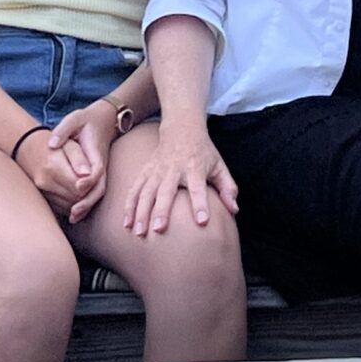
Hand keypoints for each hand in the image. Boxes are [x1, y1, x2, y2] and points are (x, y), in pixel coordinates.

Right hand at [12, 129, 100, 219]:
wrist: (29, 148)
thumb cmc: (55, 146)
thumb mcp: (69, 145)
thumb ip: (79, 159)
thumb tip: (88, 174)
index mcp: (53, 166)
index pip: (80, 186)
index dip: (91, 184)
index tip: (94, 177)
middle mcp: (45, 181)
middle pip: (76, 197)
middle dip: (87, 193)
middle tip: (91, 182)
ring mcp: (41, 191)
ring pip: (69, 205)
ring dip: (80, 200)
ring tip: (84, 186)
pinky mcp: (41, 197)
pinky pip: (61, 207)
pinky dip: (71, 203)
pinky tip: (75, 192)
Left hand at [45, 100, 120, 222]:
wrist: (104, 121)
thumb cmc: (86, 120)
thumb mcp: (75, 119)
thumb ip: (63, 130)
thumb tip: (52, 145)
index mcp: (96, 150)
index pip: (97, 168)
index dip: (89, 178)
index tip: (79, 186)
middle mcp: (101, 164)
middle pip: (100, 186)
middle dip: (88, 200)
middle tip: (74, 211)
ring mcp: (101, 171)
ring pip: (98, 192)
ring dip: (87, 206)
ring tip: (73, 217)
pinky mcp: (97, 176)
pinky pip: (94, 193)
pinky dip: (87, 204)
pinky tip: (74, 214)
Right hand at [123, 122, 237, 235]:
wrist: (182, 129)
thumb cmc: (204, 153)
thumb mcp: (219, 166)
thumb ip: (228, 188)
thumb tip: (234, 210)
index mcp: (195, 168)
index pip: (198, 187)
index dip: (201, 204)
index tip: (202, 221)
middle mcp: (174, 169)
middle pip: (166, 191)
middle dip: (162, 210)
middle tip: (159, 230)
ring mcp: (157, 170)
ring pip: (146, 192)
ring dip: (140, 212)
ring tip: (138, 232)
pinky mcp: (145, 171)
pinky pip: (134, 189)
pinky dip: (129, 206)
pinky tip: (126, 223)